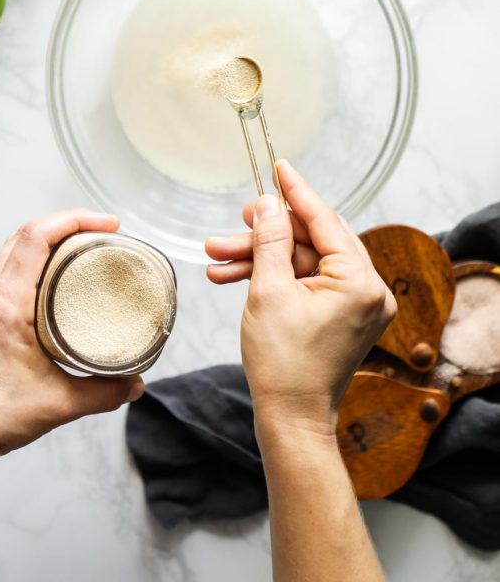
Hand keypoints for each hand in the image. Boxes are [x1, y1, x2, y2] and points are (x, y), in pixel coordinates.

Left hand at [0, 209, 143, 480]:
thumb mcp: (58, 405)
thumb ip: (103, 392)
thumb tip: (136, 383)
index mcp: (4, 305)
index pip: (36, 237)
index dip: (74, 220)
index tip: (108, 225)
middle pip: (26, 233)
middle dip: (68, 223)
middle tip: (104, 232)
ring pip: (14, 247)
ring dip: (50, 238)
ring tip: (85, 246)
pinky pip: (7, 267)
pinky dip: (35, 258)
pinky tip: (57, 274)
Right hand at [205, 160, 395, 437]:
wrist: (290, 418)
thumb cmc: (283, 364)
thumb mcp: (268, 291)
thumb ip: (270, 239)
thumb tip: (267, 203)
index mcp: (359, 282)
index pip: (324, 220)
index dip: (295, 192)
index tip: (279, 166)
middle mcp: (368, 290)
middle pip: (310, 241)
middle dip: (264, 234)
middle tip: (233, 224)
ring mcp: (357, 304)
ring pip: (303, 261)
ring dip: (261, 258)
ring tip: (217, 259)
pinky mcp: (343, 315)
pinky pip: (306, 281)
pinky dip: (274, 278)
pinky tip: (233, 277)